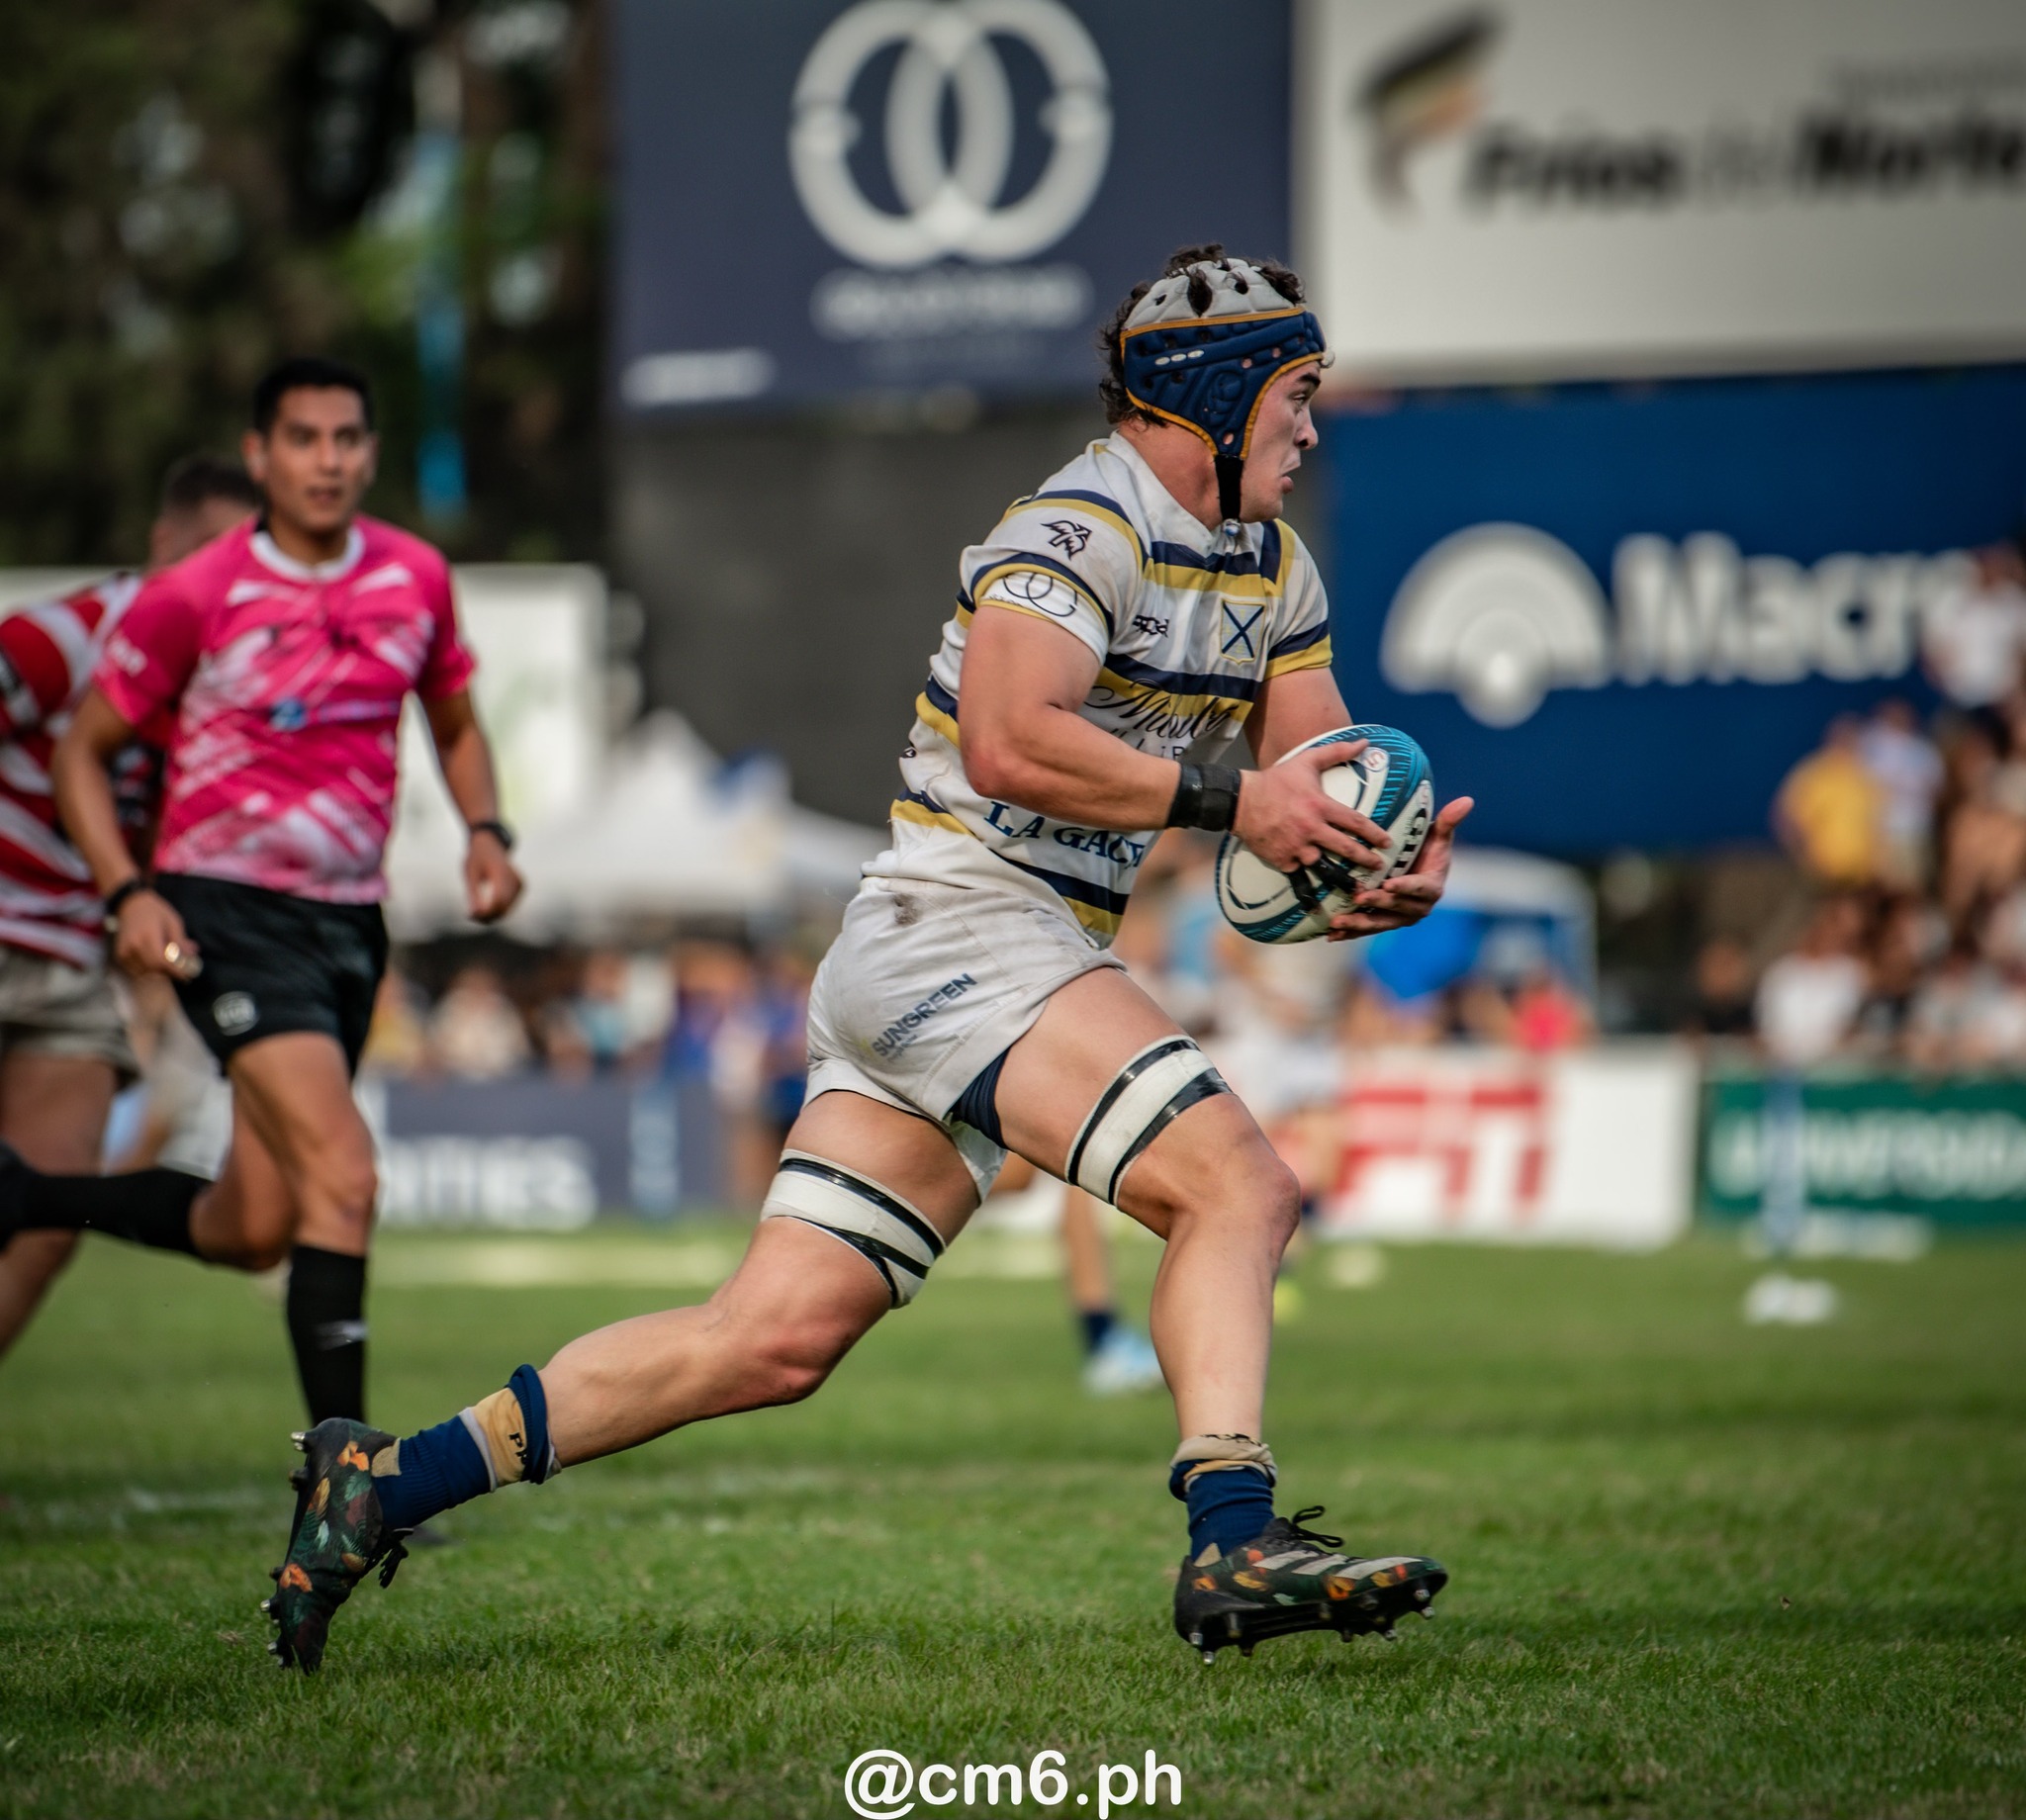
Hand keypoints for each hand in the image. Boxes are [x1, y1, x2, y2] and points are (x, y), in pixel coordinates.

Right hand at [112, 887, 201, 979]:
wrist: (131, 905)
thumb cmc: (156, 912)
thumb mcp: (173, 922)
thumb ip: (180, 940)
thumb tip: (192, 954)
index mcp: (148, 935)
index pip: (161, 960)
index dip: (175, 970)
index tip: (187, 977)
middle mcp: (133, 944)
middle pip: (153, 968)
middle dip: (169, 972)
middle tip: (181, 971)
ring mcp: (124, 950)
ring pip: (144, 972)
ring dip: (158, 972)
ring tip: (168, 964)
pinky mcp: (120, 955)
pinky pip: (135, 970)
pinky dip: (147, 970)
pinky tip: (155, 963)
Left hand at [465, 828, 522, 923]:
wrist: (489, 844)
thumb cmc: (477, 858)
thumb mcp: (470, 874)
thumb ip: (473, 894)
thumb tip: (474, 914)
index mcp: (501, 872)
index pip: (499, 899)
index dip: (486, 911)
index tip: (471, 916)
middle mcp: (514, 877)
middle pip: (504, 906)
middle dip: (488, 915)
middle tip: (471, 917)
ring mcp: (520, 882)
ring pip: (508, 907)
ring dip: (493, 914)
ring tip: (476, 913)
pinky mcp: (521, 886)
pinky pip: (511, 904)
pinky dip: (499, 908)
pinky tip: (488, 905)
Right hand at [1232, 740, 1389, 873]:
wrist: (1240, 800)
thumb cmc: (1276, 780)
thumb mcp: (1306, 761)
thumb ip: (1336, 752)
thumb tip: (1364, 742)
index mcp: (1320, 806)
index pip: (1356, 823)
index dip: (1375, 834)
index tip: (1386, 842)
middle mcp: (1311, 829)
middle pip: (1346, 849)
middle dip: (1366, 860)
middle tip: (1378, 867)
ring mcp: (1295, 846)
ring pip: (1323, 866)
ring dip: (1336, 873)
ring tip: (1350, 883)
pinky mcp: (1281, 859)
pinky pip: (1299, 871)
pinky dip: (1305, 872)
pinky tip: (1313, 875)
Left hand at [1324, 795, 1472, 940]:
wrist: (1416, 870)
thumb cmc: (1428, 850)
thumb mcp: (1438, 836)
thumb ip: (1448, 821)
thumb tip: (1467, 800)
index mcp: (1432, 888)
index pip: (1420, 888)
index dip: (1406, 887)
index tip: (1390, 884)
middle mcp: (1417, 908)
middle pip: (1397, 907)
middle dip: (1378, 903)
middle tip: (1358, 897)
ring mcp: (1399, 918)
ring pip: (1379, 923)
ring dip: (1359, 924)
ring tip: (1338, 922)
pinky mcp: (1383, 922)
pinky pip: (1366, 929)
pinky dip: (1350, 933)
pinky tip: (1331, 934)